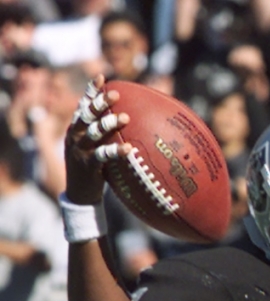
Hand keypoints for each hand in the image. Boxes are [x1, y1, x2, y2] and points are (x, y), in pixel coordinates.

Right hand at [64, 75, 132, 204]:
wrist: (80, 193)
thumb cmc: (94, 167)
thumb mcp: (96, 147)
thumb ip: (107, 135)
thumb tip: (132, 121)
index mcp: (76, 129)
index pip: (83, 105)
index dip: (91, 91)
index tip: (101, 77)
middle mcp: (75, 136)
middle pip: (87, 115)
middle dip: (100, 103)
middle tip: (116, 94)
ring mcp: (80, 150)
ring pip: (94, 132)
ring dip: (109, 124)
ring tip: (125, 117)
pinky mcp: (87, 165)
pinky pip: (103, 156)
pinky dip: (115, 151)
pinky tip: (129, 149)